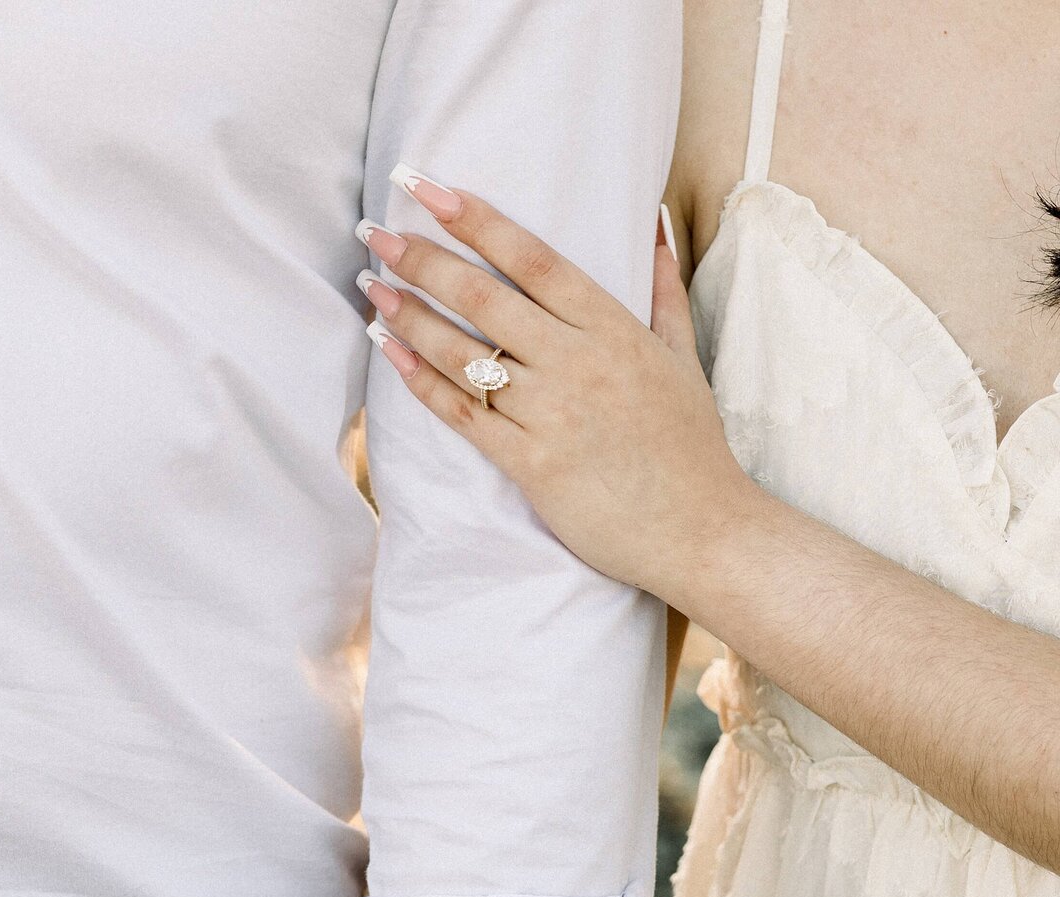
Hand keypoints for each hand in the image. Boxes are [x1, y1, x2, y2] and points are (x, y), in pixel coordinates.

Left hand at [358, 180, 763, 603]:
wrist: (701, 531)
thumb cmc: (691, 447)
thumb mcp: (683, 357)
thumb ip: (662, 289)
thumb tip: (654, 226)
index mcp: (614, 329)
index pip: (534, 259)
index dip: (477, 221)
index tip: (430, 190)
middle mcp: (578, 364)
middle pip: (485, 298)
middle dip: (424, 260)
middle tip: (377, 232)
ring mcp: (552, 416)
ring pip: (465, 355)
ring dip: (410, 317)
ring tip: (370, 288)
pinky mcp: (532, 466)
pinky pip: (465, 416)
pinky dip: (422, 382)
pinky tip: (390, 353)